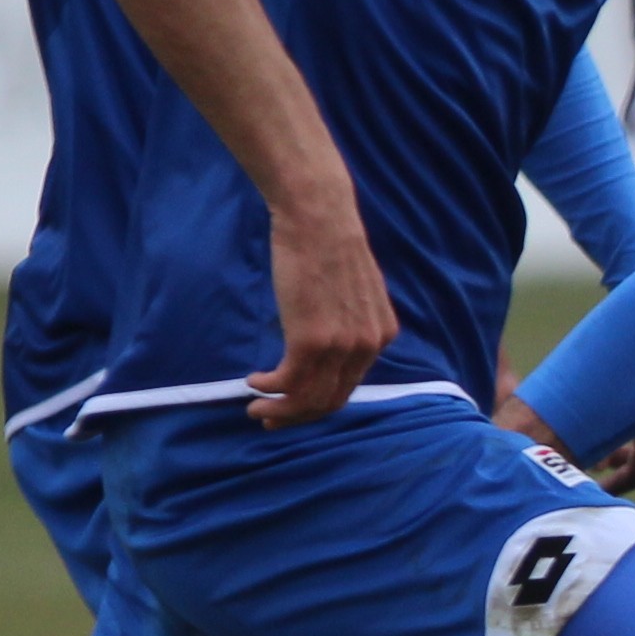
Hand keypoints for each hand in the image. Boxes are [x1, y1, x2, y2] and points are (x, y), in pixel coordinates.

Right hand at [244, 174, 395, 426]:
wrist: (318, 218)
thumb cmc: (327, 245)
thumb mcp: (353, 292)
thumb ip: (349, 320)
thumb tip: (325, 342)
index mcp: (381, 335)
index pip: (350, 385)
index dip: (319, 402)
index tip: (293, 405)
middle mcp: (367, 346)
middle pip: (332, 400)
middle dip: (298, 415)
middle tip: (269, 417)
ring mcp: (341, 346)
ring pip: (310, 398)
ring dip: (280, 409)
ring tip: (256, 408)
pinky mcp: (311, 341)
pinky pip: (289, 383)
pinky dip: (269, 388)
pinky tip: (253, 381)